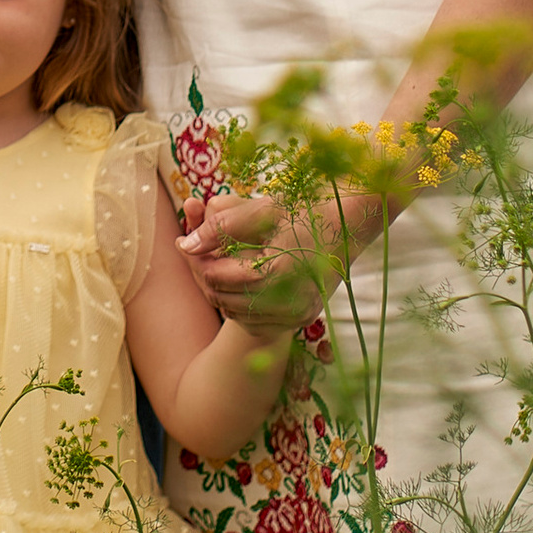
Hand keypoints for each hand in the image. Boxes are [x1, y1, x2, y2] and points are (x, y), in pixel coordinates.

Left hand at [180, 189, 351, 338]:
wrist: (348, 226)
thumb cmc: (303, 210)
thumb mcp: (260, 211)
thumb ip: (219, 227)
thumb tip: (184, 245)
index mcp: (276, 272)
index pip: (216, 276)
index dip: (202, 260)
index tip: (199, 242)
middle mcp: (288, 302)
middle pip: (223, 298)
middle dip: (209, 276)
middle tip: (209, 254)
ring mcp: (296, 315)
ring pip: (236, 314)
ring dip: (224, 292)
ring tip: (227, 264)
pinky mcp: (302, 320)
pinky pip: (257, 322)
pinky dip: (243, 305)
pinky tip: (246, 282)